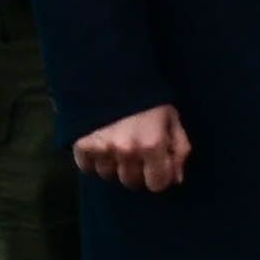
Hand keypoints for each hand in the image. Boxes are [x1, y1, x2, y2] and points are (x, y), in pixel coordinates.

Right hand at [71, 100, 190, 188]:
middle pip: (131, 182)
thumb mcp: (172, 120)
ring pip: (108, 175)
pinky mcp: (80, 143)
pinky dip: (92, 161)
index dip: (159, 178)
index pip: (156, 184)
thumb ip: (179, 150)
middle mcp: (126, 150)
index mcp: (152, 145)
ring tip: (117, 148)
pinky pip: (86, 167)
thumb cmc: (148, 100)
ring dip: (114, 166)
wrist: (112, 75)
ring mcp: (101, 148)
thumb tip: (176, 179)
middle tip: (137, 157)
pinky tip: (100, 148)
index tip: (157, 169)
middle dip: (137, 173)